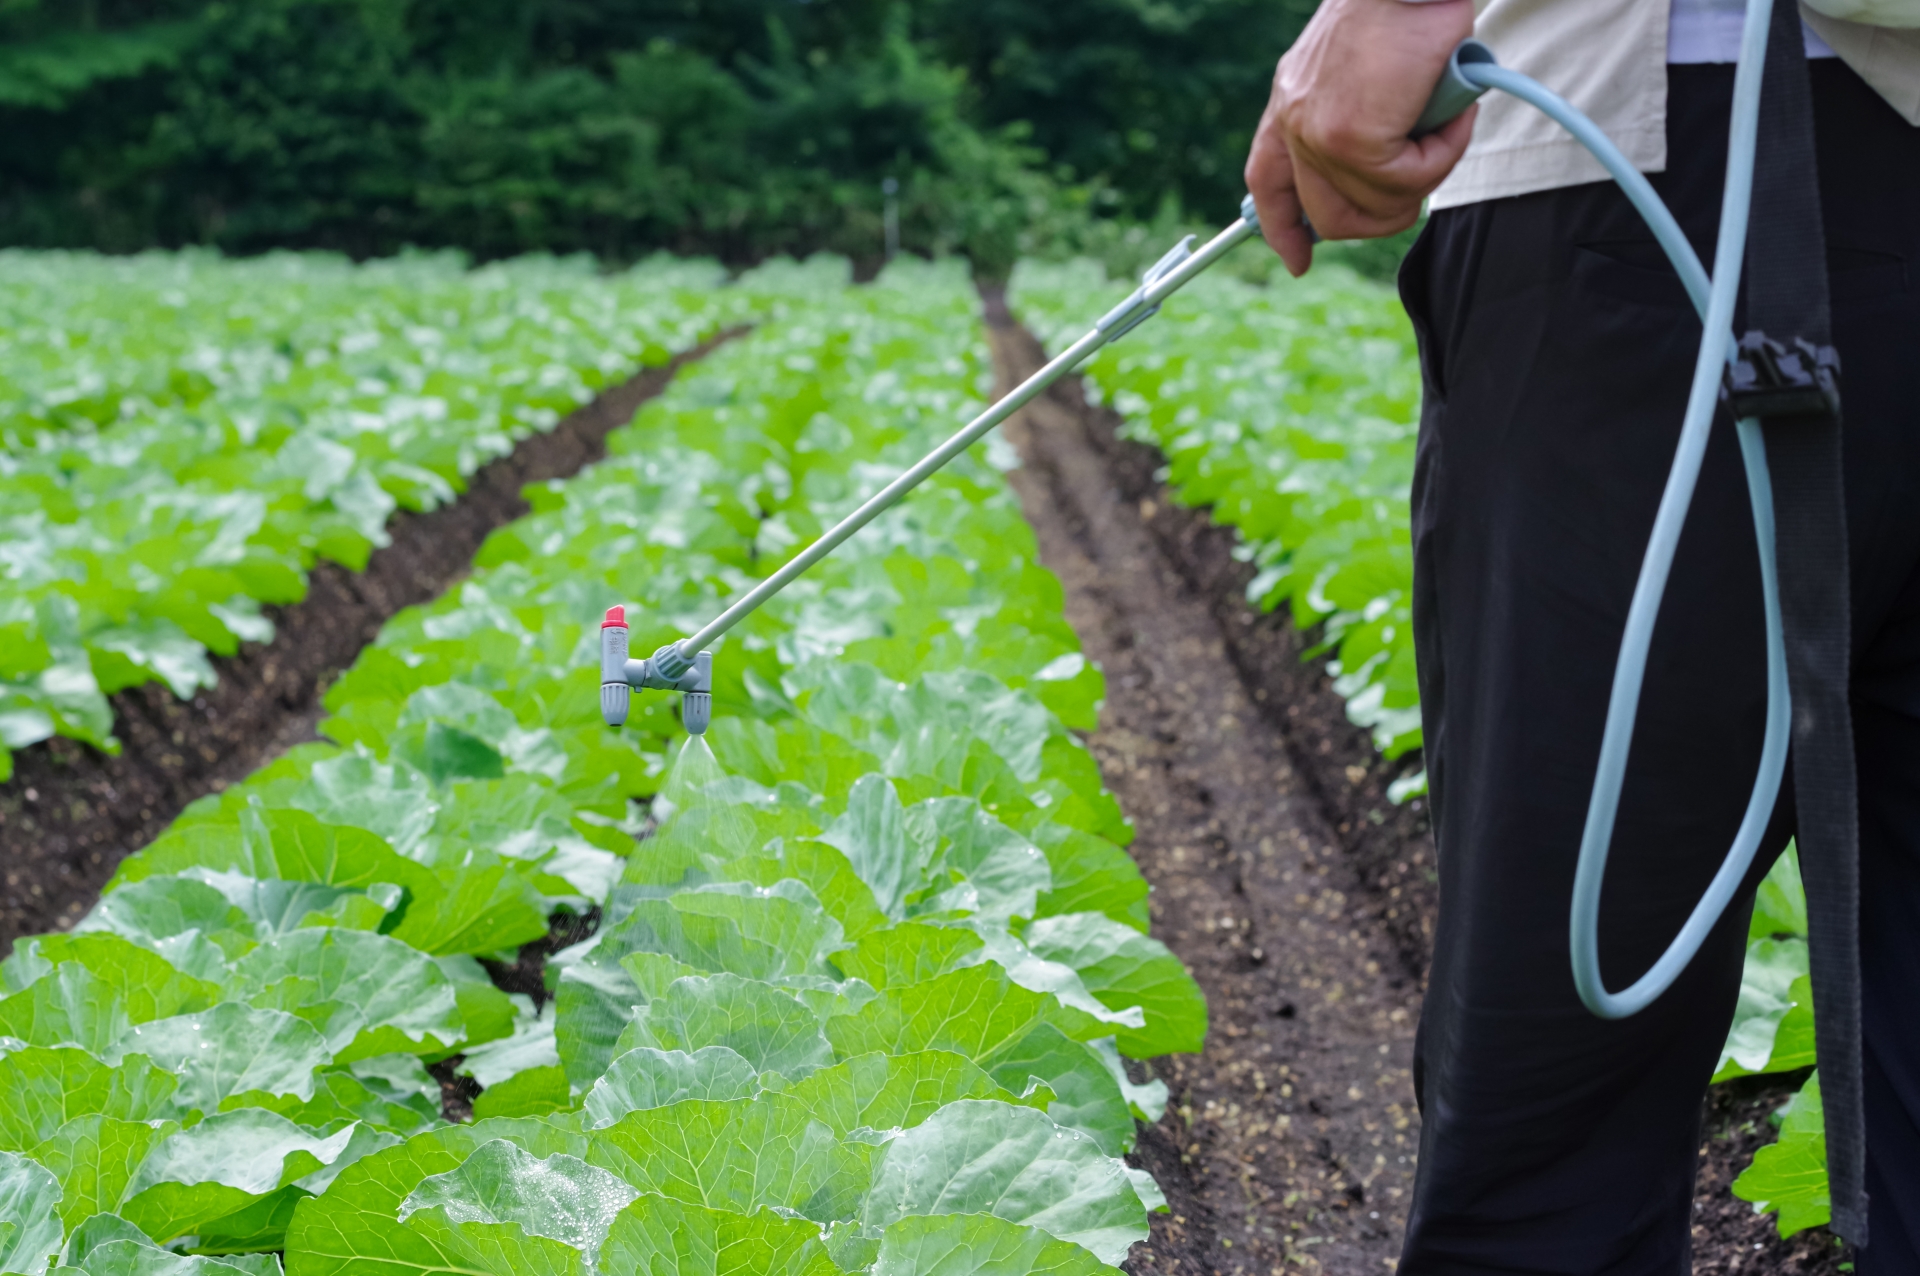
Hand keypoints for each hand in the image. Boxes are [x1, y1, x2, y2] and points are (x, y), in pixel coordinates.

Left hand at [1245, 0, 1477, 275]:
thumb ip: (1357, 115)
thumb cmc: (1406, 10)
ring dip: (1426, 177)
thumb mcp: (1365, 69)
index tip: (1297, 260)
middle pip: (1327, 215)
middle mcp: (1294, 120)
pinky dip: (1444, 154)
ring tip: (1447, 127)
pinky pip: (1408, 181)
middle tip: (1420, 186)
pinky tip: (1454, 116)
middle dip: (1381, 217)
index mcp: (1289, 102)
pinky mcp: (1352, 138)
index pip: (1267, 181)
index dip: (1282, 228)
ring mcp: (1318, 134)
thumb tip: (1382, 171)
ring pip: (1376, 204)